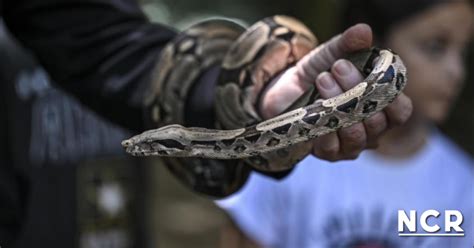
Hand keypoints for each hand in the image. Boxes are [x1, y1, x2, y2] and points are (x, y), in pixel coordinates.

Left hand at [259, 24, 412, 160]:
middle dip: (358, 89)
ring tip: (322, 79)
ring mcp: (349, 146)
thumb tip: (363, 31)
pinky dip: (323, 124)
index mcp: (380, 109)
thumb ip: (348, 44)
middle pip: (377, 121)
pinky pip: (332, 146)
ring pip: (355, 133)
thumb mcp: (331, 55)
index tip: (377, 73)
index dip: (394, 96)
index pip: (400, 112)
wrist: (284, 91)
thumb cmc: (317, 74)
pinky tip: (314, 105)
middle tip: (338, 66)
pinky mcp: (327, 153)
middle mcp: (369, 132)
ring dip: (339, 103)